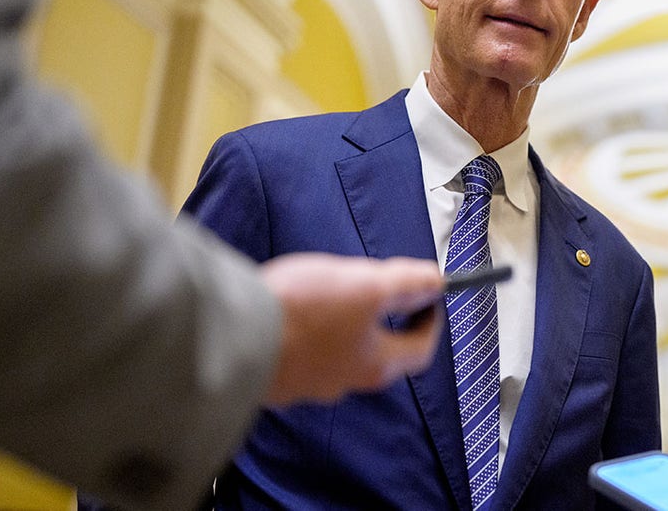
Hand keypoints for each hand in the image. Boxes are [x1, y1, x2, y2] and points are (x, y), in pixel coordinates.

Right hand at [260, 253, 444, 403]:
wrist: (231, 336)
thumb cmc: (301, 312)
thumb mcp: (365, 286)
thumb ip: (405, 284)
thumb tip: (437, 282)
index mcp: (375, 365)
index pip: (420, 349)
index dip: (430, 320)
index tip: (428, 298)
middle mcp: (344, 382)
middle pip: (380, 354)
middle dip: (385, 320)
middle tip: (382, 292)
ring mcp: (307, 384)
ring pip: (339, 355)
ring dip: (344, 327)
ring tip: (334, 296)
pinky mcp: (275, 378)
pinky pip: (303, 355)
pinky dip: (308, 333)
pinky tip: (295, 313)